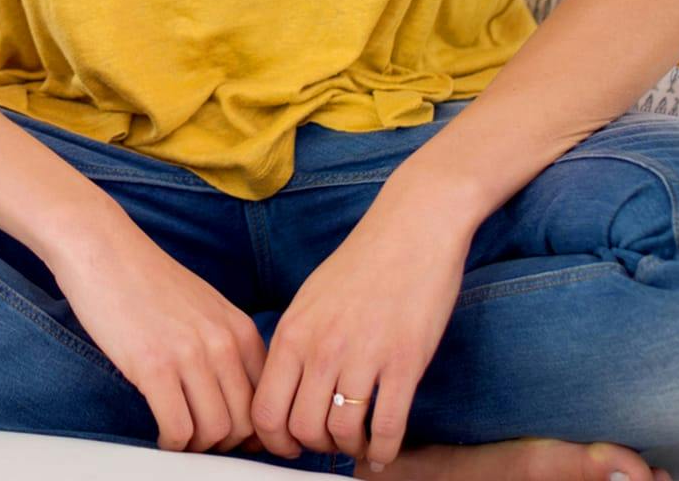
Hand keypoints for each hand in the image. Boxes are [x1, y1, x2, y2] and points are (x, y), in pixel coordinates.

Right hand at [49, 219, 280, 456]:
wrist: (104, 250)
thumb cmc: (148, 281)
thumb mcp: (204, 308)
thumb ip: (226, 345)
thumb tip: (238, 400)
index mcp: (239, 327)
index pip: (265, 398)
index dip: (248, 427)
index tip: (228, 435)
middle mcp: (223, 341)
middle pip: (244, 423)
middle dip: (223, 443)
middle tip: (200, 441)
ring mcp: (190, 353)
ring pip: (215, 432)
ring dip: (196, 446)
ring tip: (179, 435)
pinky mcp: (155, 366)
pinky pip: (178, 430)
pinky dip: (171, 443)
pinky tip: (160, 432)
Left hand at [251, 176, 473, 469]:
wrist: (413, 226)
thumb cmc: (364, 261)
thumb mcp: (311, 297)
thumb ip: (297, 343)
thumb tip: (286, 391)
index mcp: (294, 330)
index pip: (265, 410)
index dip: (275, 440)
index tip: (291, 445)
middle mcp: (322, 346)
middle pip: (302, 429)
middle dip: (316, 447)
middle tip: (330, 442)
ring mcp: (364, 355)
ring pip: (343, 434)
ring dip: (352, 448)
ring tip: (361, 441)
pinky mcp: (405, 361)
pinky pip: (388, 429)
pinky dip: (385, 451)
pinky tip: (385, 447)